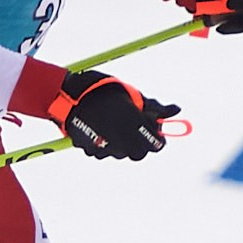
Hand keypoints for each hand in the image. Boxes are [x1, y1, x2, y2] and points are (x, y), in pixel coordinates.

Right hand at [53, 70, 177, 159]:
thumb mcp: (131, 94)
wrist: (66, 95)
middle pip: (140, 153)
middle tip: (134, 128)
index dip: (157, 138)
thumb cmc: (102, 90)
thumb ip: (154, 107)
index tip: (155, 131)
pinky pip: (104, 151)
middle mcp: (121, 140)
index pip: (156, 144)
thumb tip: (176, 110)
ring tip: (113, 124)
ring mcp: (105, 147)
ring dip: (122, 142)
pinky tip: (100, 129)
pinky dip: (106, 143)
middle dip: (140, 142)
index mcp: (133, 124)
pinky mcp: (91, 151)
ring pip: (121, 153)